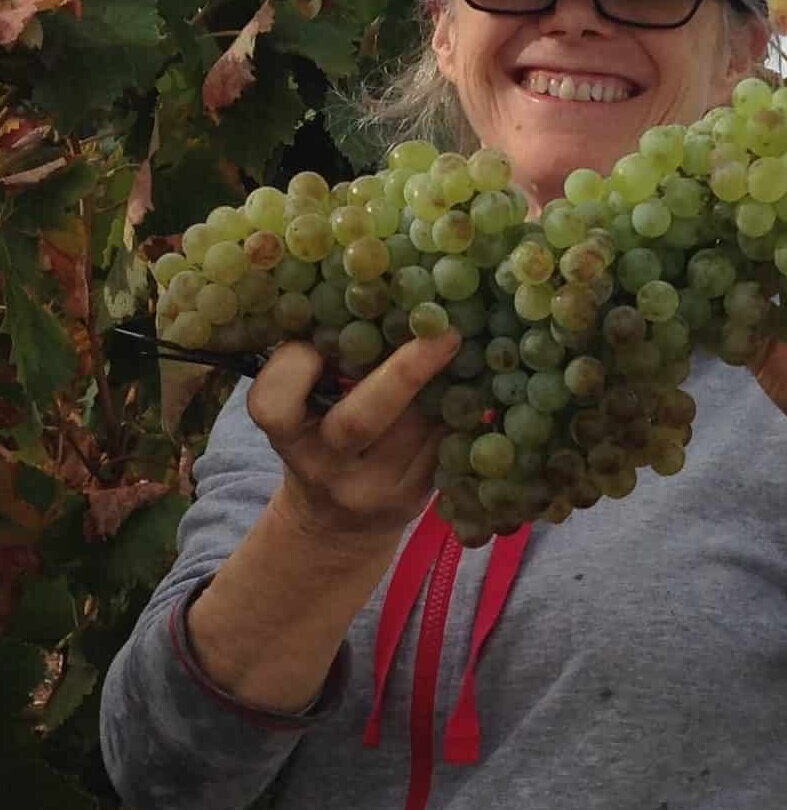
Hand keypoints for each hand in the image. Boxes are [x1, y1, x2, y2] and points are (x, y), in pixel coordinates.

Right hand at [246, 332, 459, 541]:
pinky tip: (474, 381)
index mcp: (288, 438)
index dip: (295, 363)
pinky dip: (463, 408)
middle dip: (405, 371)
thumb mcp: (300, 414)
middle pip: (361, 420)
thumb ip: (318, 366)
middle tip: (445, 331)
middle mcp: (327, 470)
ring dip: (449, 382)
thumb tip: (369, 293)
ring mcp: (376, 491)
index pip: (274, 404)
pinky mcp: (416, 499)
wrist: (332, 530)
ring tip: (466, 343)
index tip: (323, 330)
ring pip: (420, 429)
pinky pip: (446, 444)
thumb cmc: (315, 443)